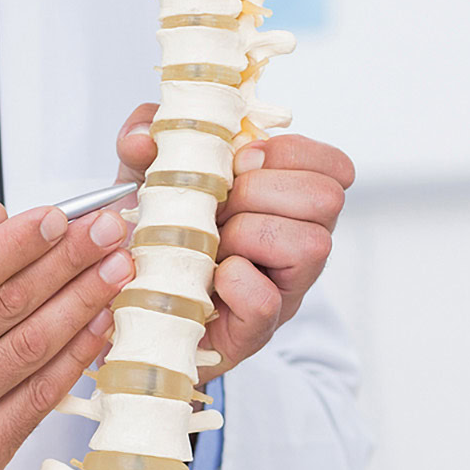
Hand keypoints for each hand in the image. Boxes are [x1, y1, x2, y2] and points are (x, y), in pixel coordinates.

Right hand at [0, 201, 135, 469]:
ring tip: (117, 269)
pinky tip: (101, 325)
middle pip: (7, 306)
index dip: (18, 244)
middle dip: (67, 262)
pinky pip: (40, 398)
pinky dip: (76, 358)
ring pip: (30, 349)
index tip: (59, 217)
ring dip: (82, 303)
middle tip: (107, 232)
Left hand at [115, 105, 354, 382]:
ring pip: (310, 245)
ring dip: (248, 233)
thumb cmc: (158, 239)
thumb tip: (142, 138)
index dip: (288, 153)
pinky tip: (210, 279)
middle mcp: (301, 245)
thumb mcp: (148, 175)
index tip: (241, 162)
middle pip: (327, 198)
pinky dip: (233, 282)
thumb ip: (144, 139)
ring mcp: (285, 290)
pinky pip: (265, 300)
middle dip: (261, 191)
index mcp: (289, 202)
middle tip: (219, 207)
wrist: (134, 306)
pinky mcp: (257, 330)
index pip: (334, 167)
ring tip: (214, 245)